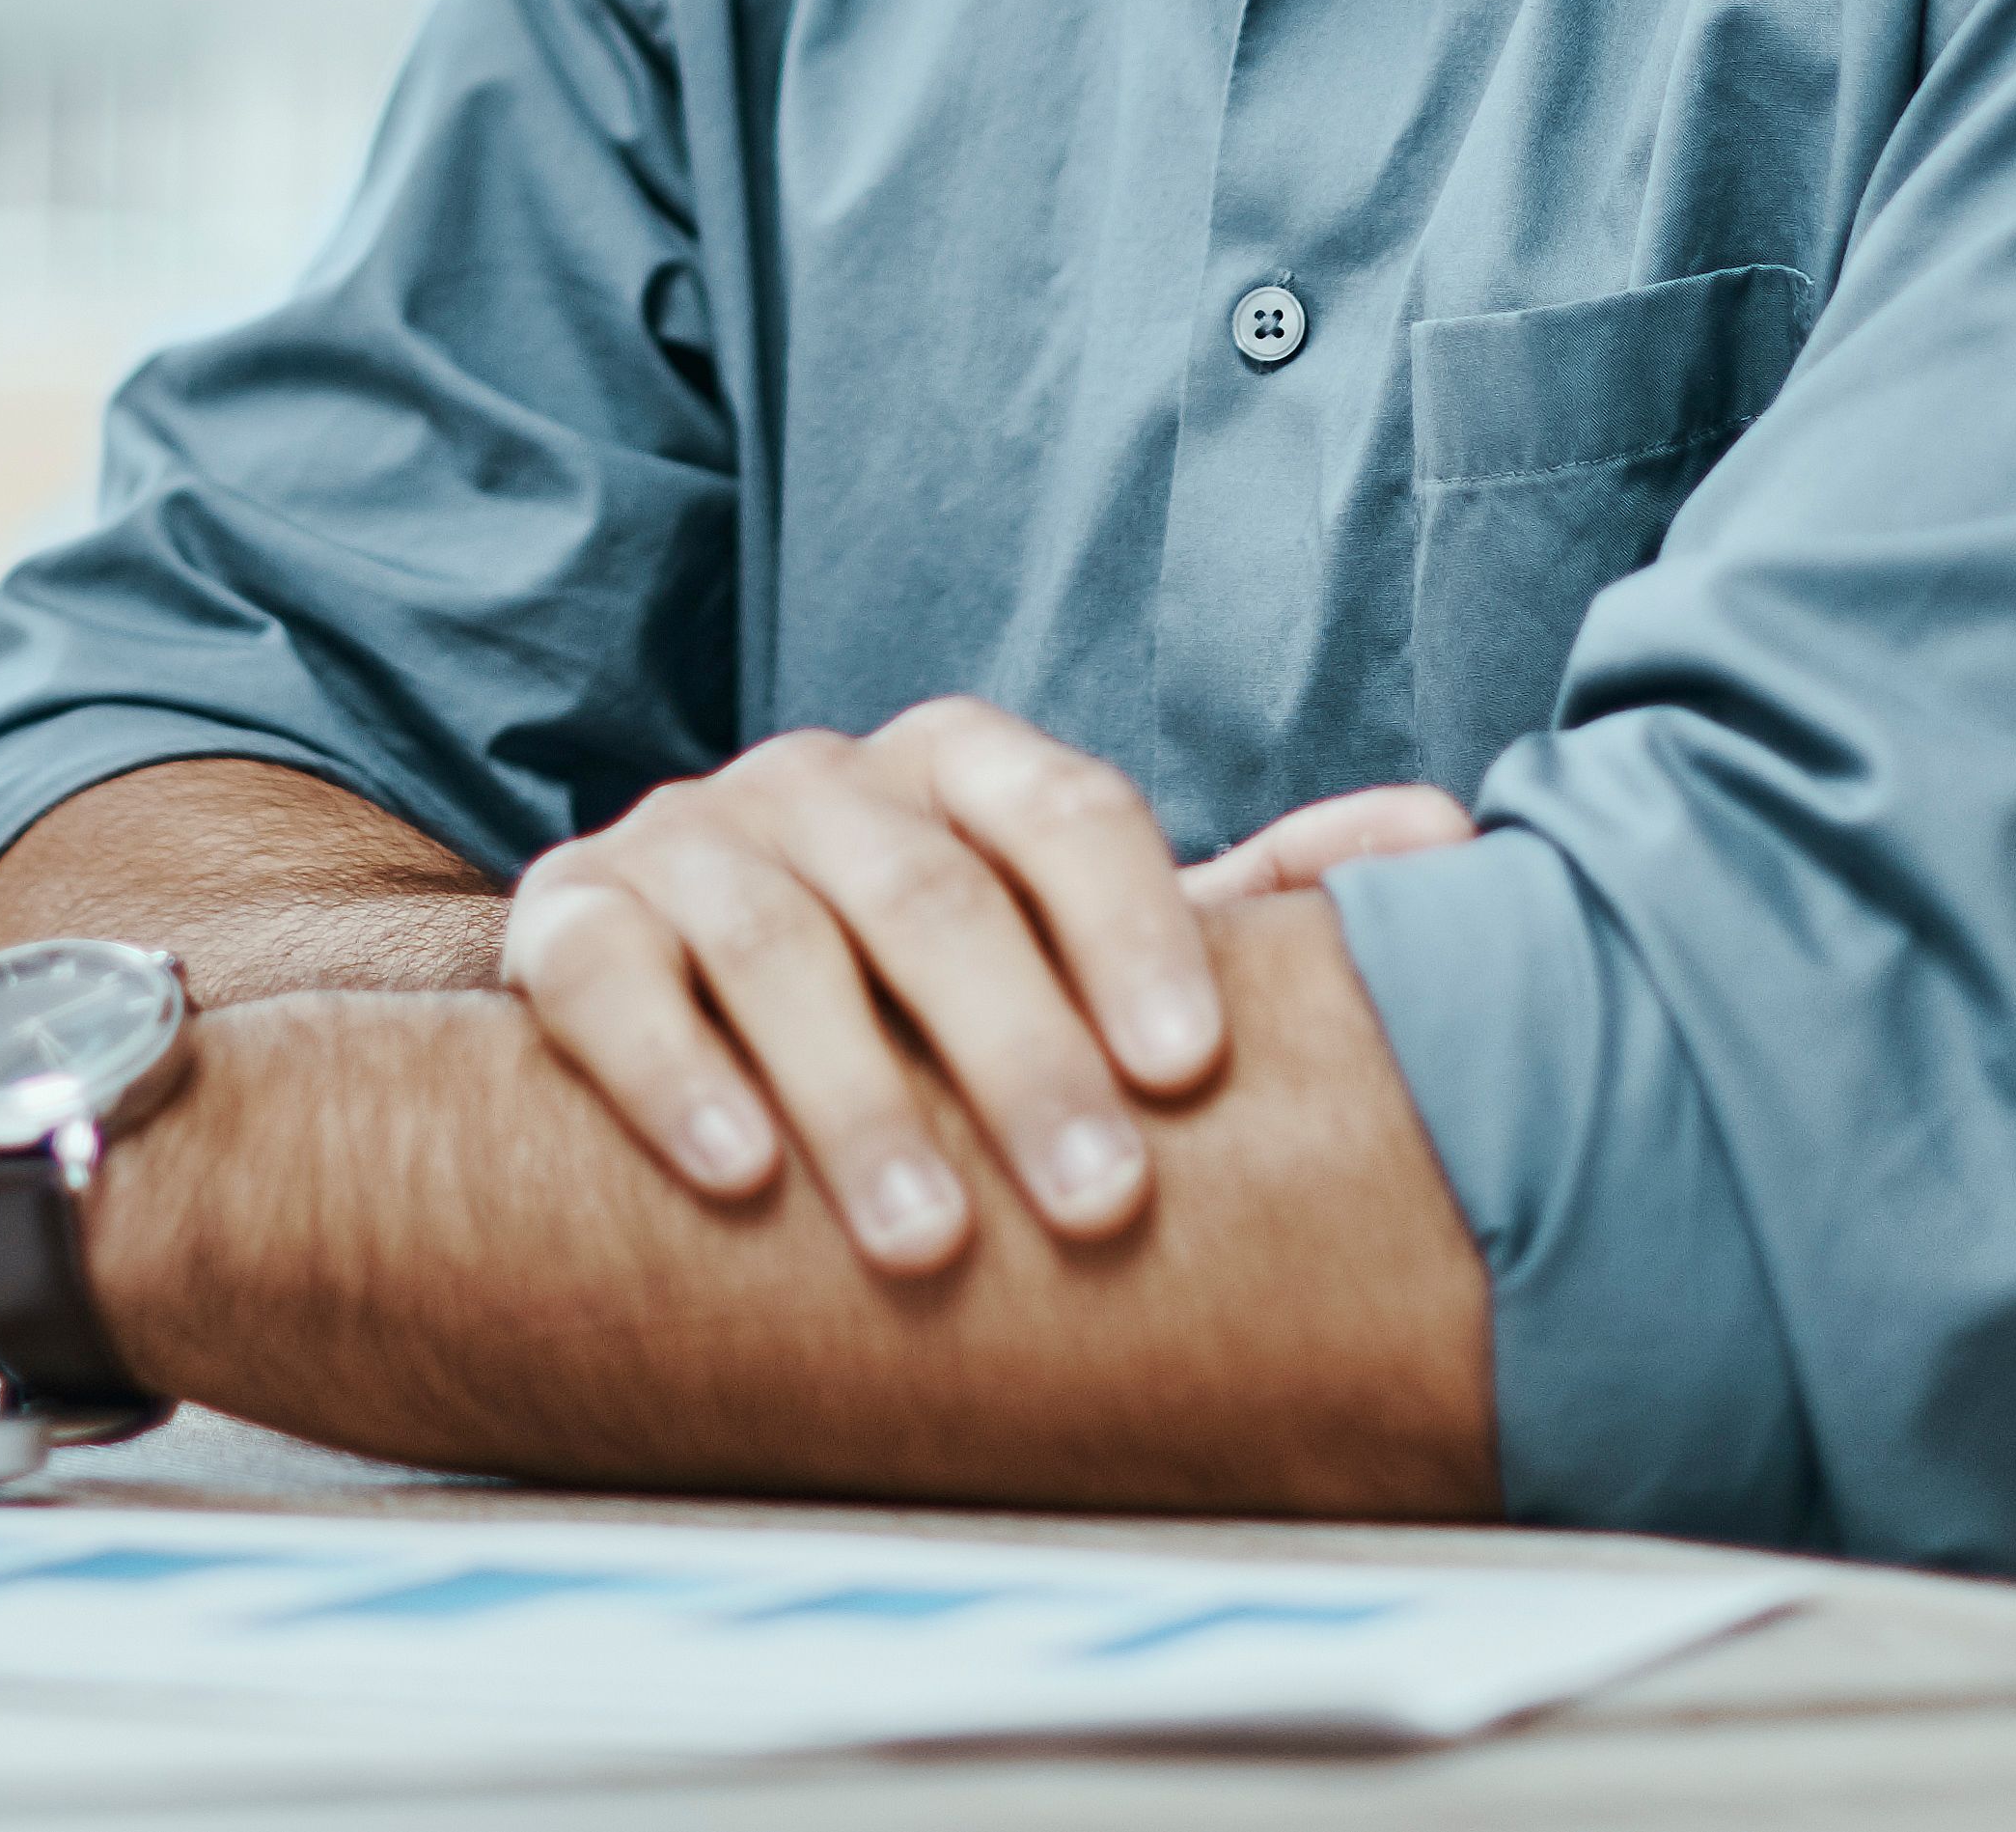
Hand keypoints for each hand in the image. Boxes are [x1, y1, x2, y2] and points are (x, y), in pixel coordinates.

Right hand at [501, 701, 1427, 1276]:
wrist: (662, 986)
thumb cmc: (922, 990)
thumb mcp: (1076, 940)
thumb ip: (1244, 900)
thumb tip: (1445, 835)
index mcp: (961, 771)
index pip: (1063, 812)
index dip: (1131, 931)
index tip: (1193, 1069)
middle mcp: (824, 783)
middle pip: (928, 893)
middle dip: (1017, 1054)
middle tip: (1096, 1203)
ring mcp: (689, 842)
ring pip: (775, 944)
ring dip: (854, 1099)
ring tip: (926, 1244)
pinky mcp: (569, 920)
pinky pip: (610, 983)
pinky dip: (668, 1074)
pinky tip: (738, 1179)